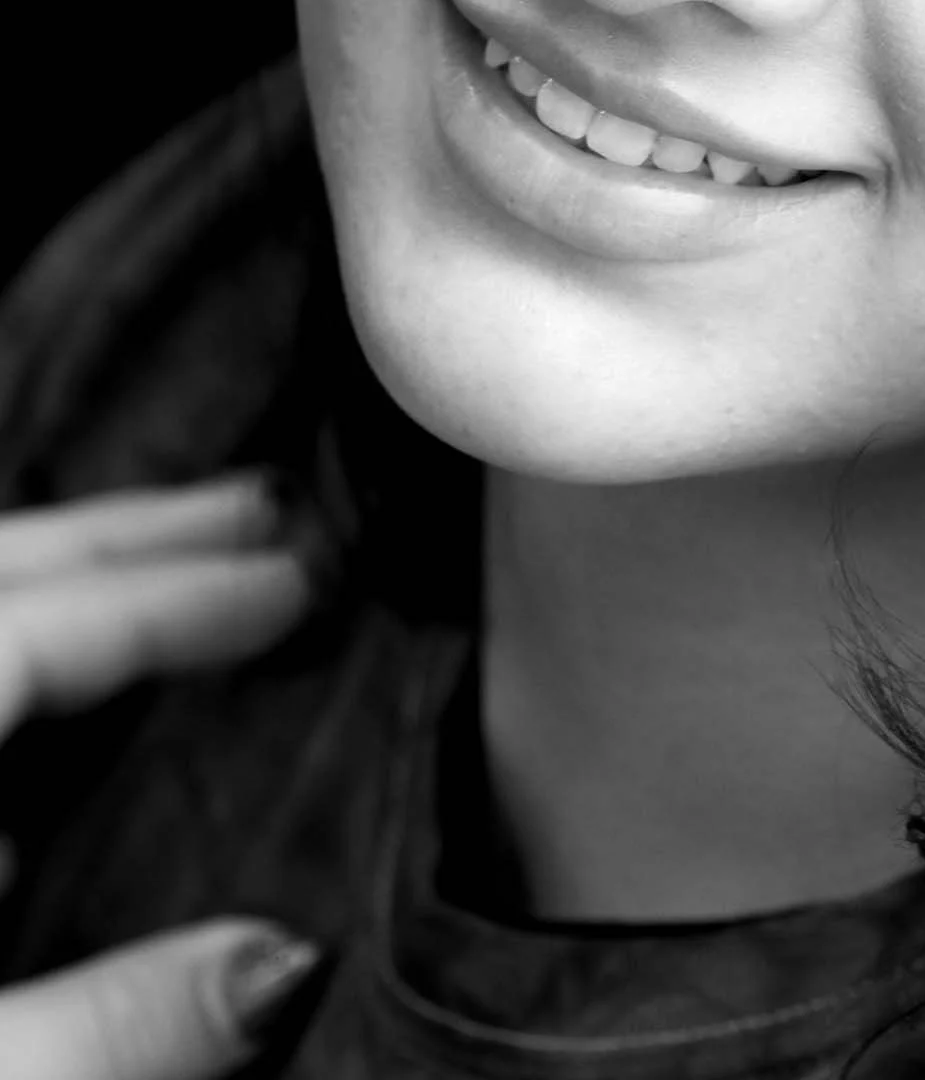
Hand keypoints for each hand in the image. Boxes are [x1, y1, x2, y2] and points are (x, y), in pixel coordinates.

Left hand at [0, 473, 326, 1077]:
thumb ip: (121, 1018)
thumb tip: (285, 964)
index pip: (44, 622)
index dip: (186, 591)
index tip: (300, 574)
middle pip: (9, 566)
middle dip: (141, 531)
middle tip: (266, 502)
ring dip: (77, 578)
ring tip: (186, 566)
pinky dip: (21, 648)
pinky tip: (49, 702)